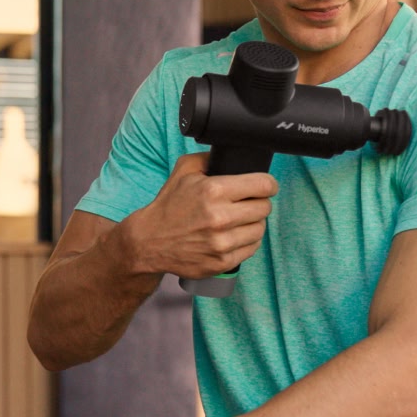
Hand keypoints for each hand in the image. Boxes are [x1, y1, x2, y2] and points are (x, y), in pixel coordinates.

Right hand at [125, 153, 276, 279]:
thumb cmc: (168, 205)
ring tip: (240, 219)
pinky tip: (234, 235)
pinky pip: (252, 248)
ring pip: (261, 229)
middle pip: (265, 207)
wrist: (149, 241)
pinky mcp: (222, 262)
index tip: (265, 186)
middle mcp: (220, 217)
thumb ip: (209, 157)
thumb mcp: (183, 170)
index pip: (263, 185)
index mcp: (213, 190)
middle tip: (249, 202)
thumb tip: (234, 154)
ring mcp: (222, 243)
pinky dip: (247, 241)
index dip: (267, 184)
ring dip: (254, 223)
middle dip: (259, 202)